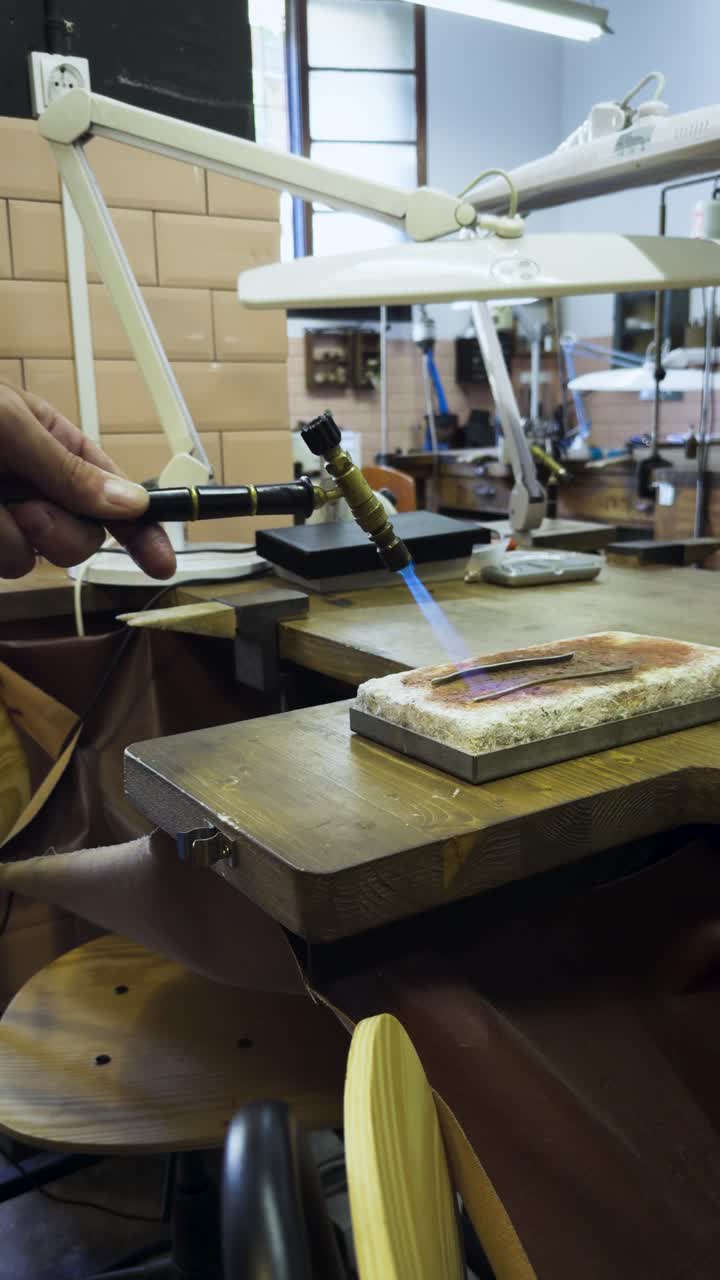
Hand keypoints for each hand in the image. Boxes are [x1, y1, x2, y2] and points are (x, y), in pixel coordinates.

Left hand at [0, 381, 175, 578]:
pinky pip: (9, 564)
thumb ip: (69, 469)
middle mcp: (38, 486)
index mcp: (58, 447)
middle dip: (61, 532)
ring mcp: (12, 517)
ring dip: (15, 538)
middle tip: (28, 512)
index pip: (116, 495)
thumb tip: (132, 504)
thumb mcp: (13, 426)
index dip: (144, 528)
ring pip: (40, 556)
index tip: (162, 561)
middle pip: (82, 536)